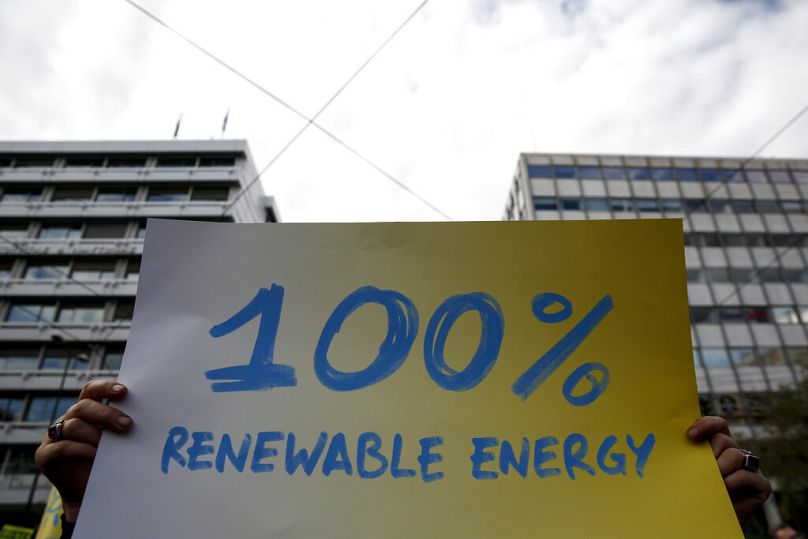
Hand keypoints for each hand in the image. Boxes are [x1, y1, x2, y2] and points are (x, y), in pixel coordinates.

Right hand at [35, 380, 132, 521]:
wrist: (91, 493)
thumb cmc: (108, 461)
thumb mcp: (115, 440)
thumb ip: (121, 424)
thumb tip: (146, 413)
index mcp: (85, 411)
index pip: (91, 390)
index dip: (105, 387)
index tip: (124, 391)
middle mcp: (68, 419)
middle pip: (83, 407)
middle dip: (107, 414)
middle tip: (127, 425)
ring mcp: (54, 436)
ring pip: (73, 426)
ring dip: (95, 435)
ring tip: (110, 447)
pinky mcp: (45, 455)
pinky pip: (62, 447)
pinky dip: (81, 450)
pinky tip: (95, 456)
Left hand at [687, 416, 770, 524]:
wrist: (709, 521)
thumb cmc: (695, 493)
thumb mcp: (689, 470)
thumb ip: (688, 454)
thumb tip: (676, 439)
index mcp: (718, 445)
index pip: (718, 425)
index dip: (706, 425)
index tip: (690, 435)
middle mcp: (735, 453)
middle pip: (724, 440)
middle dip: (709, 453)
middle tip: (700, 468)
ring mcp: (750, 468)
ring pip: (735, 455)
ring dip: (719, 469)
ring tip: (709, 482)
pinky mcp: (761, 485)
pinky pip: (747, 475)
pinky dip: (732, 482)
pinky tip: (723, 490)